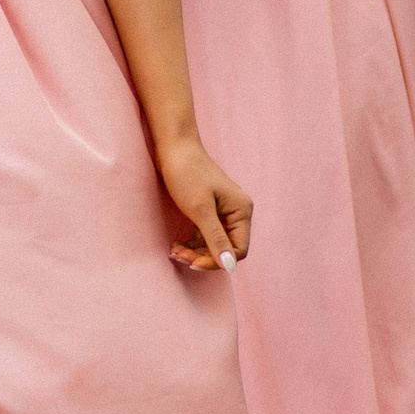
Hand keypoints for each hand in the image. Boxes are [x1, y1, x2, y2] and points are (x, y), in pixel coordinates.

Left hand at [155, 140, 249, 271]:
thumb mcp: (200, 210)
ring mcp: (223, 211)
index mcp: (241, 211)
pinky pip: (205, 234)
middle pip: (225, 248)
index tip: (193, 263)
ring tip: (174, 251)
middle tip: (178, 256)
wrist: (173, 147)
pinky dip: (192, 242)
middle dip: (203, 256)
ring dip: (195, 251)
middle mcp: (236, 212)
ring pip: (213, 243)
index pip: (238, 250)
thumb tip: (230, 266)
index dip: (217, 261)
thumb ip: (216, 239)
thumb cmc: (187, 174)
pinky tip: (177, 245)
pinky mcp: (208, 209)